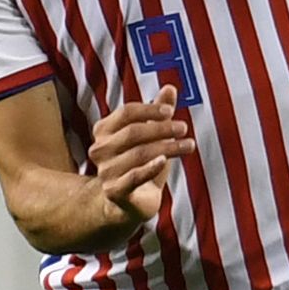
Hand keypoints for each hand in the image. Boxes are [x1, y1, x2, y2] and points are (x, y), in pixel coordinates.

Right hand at [86, 87, 194, 235]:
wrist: (127, 202)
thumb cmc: (139, 164)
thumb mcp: (150, 136)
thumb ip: (157, 113)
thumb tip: (170, 88)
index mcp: (104, 131)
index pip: (126, 113)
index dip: (150, 110)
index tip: (171, 112)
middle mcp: (99, 149)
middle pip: (133, 132)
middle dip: (162, 129)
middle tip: (183, 128)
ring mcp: (105, 171)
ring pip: (139, 154)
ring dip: (167, 148)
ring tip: (188, 145)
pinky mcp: (114, 191)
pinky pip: (133, 177)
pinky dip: (149, 168)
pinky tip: (163, 162)